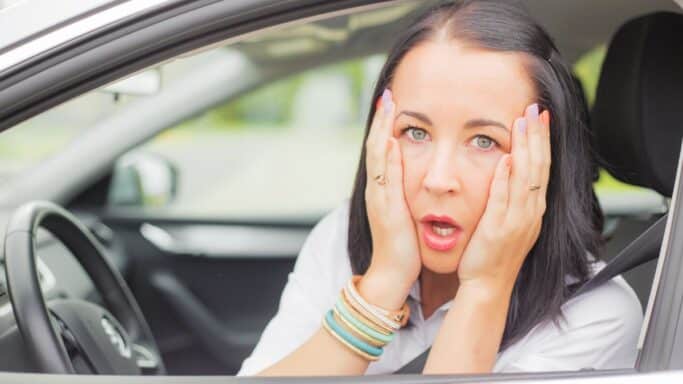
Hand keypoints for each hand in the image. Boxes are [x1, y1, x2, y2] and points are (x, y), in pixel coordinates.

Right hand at [359, 89, 419, 309]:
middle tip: (388, 92)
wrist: (393, 272)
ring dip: (381, 130)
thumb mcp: (405, 210)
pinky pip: (386, 179)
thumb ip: (407, 190)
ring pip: (377, 157)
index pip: (384, 148)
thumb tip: (416, 173)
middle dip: (381, 119)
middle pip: (376, 145)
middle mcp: (378, 188)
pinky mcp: (386, 210)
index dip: (386, 124)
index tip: (393, 101)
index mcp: (385, 187)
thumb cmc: (403, 243)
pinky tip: (391, 141)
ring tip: (387, 105)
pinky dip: (386, 159)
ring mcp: (379, 198)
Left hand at [457, 104, 550, 293]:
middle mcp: (530, 212)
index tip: (540, 117)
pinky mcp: (499, 229)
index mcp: (533, 209)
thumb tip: (509, 167)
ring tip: (523, 122)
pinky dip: (506, 179)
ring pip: (526, 178)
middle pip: (538, 167)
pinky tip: (506, 159)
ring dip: (525, 148)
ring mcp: (517, 221)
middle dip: (537, 136)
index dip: (541, 141)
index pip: (541, 167)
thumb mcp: (507, 221)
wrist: (487, 285)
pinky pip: (504, 200)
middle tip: (535, 108)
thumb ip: (510, 196)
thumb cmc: (493, 254)